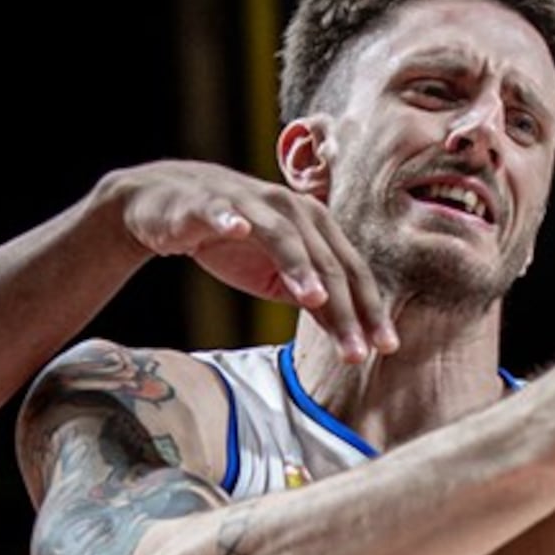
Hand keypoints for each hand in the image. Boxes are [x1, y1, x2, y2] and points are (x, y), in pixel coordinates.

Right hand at [101, 160, 395, 362]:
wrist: (170, 206)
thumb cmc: (231, 240)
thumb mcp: (275, 274)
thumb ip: (310, 295)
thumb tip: (348, 332)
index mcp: (314, 225)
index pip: (350, 271)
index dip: (369, 310)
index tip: (384, 348)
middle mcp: (290, 208)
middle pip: (325, 260)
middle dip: (343, 309)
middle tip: (355, 351)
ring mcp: (250, 203)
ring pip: (283, 236)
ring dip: (299, 265)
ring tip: (314, 300)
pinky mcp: (208, 203)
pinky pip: (222, 211)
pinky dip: (231, 218)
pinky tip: (239, 229)